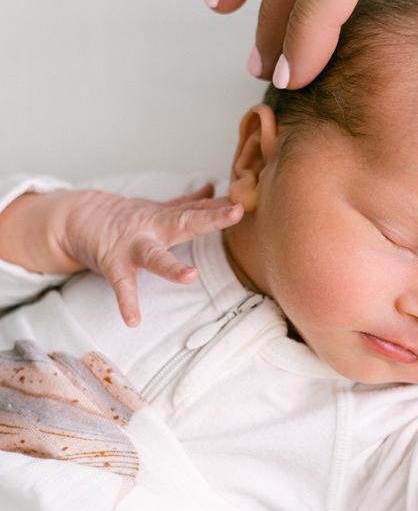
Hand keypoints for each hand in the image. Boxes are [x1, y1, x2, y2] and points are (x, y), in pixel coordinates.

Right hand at [57, 183, 242, 326]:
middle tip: (234, 213)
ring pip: (154, 255)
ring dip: (171, 266)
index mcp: (166, 219)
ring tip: (189, 276)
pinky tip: (133, 320)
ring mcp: (133, 246)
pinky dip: (127, 302)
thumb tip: (212, 190)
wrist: (79, 217)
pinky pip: (122, 285)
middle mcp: (153, 229)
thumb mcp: (158, 209)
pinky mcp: (113, 264)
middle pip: (185, 221)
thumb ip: (186, 204)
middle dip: (210, 218)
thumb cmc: (126, 218)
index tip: (244, 203)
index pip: (199, 210)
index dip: (221, 207)